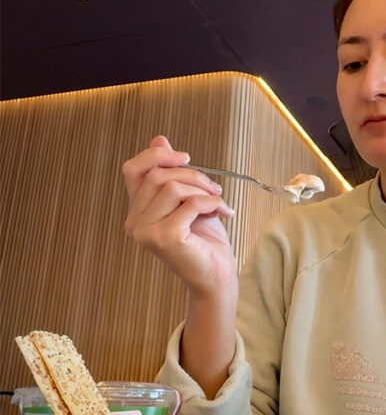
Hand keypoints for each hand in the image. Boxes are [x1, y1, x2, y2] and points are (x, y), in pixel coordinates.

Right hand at [123, 136, 237, 295]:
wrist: (217, 275)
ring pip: (172, 187)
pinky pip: (190, 204)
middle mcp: (135, 222)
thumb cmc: (205, 241)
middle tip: (215, 189)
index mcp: (137, 210)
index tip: (186, 157)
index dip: (157, 155)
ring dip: (203, 190)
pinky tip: (222, 213)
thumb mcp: (189, 199)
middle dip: (193, 175)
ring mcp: (146, 232)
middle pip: (158, 175)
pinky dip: (212, 203)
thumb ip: (172, 173)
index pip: (133, 169)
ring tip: (218, 203)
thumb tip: (160, 138)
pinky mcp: (165, 238)